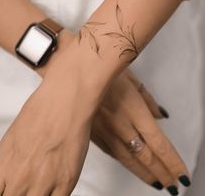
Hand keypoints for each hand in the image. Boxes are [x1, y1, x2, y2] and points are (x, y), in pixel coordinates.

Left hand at [0, 43, 96, 195]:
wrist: (65, 99)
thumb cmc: (41, 110)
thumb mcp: (12, 137)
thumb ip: (6, 165)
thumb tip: (6, 182)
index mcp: (3, 165)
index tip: (2, 192)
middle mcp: (20, 177)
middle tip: (24, 186)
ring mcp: (44, 182)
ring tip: (38, 186)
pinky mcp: (66, 181)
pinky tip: (52, 189)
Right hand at [91, 69, 190, 194]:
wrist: (74, 73)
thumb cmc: (104, 70)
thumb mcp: (132, 79)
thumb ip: (148, 100)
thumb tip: (160, 116)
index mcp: (134, 109)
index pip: (159, 143)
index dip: (172, 162)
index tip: (181, 174)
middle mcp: (120, 124)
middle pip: (145, 156)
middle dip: (161, 173)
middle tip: (172, 185)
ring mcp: (105, 131)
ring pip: (127, 159)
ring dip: (144, 173)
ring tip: (156, 182)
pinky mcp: (92, 133)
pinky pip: (111, 153)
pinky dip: (124, 162)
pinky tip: (131, 166)